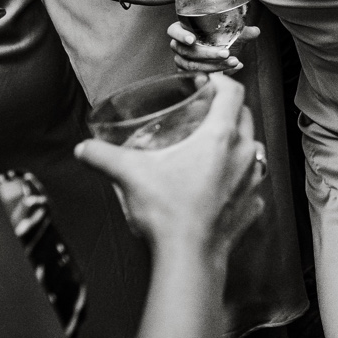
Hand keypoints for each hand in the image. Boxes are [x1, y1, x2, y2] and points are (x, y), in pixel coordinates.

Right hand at [74, 73, 265, 260]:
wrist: (189, 256)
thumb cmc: (167, 211)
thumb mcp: (130, 175)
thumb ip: (103, 156)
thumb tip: (83, 148)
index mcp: (220, 137)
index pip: (233, 93)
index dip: (220, 81)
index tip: (207, 82)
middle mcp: (245, 153)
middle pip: (244, 117)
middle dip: (227, 109)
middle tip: (206, 112)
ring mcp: (253, 179)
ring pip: (252, 148)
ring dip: (237, 142)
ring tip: (214, 147)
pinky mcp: (253, 204)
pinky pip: (251, 182)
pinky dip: (239, 177)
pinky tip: (221, 184)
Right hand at [168, 19, 258, 73]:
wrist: (219, 57)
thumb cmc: (220, 40)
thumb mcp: (230, 34)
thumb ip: (242, 32)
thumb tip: (256, 31)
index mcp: (184, 31)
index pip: (173, 31)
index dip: (181, 35)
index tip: (193, 40)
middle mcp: (179, 47)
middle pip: (187, 52)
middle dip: (207, 53)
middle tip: (225, 53)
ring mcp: (181, 62)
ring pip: (193, 66)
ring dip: (214, 65)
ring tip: (234, 61)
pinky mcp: (188, 75)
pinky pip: (199, 76)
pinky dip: (219, 73)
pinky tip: (234, 68)